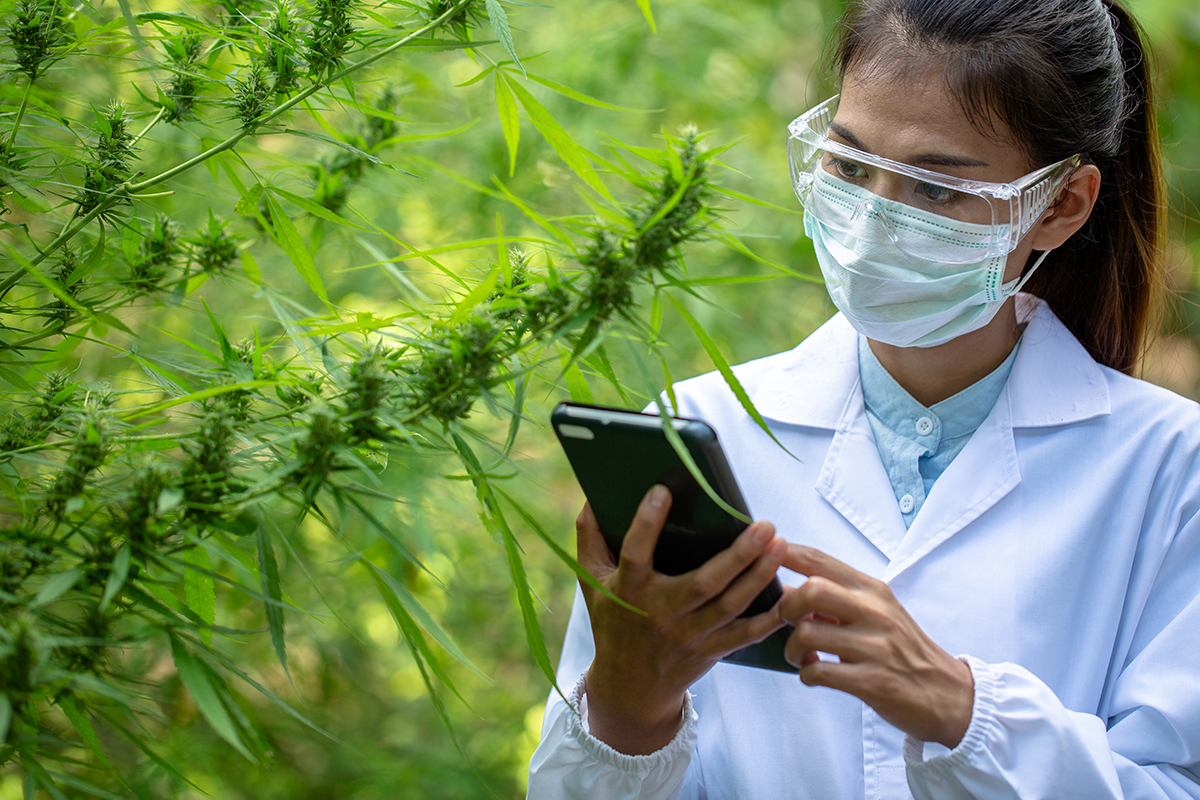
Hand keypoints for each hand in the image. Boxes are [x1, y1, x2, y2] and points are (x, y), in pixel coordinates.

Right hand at [578, 485, 787, 754]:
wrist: (629, 687)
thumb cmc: (613, 621)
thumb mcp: (591, 583)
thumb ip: (589, 539)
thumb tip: (591, 496)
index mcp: (629, 590)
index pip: (636, 552)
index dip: (646, 522)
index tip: (663, 490)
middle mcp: (662, 613)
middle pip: (703, 583)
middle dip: (737, 555)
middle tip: (763, 525)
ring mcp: (690, 634)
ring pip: (731, 605)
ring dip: (759, 576)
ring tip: (780, 544)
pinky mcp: (712, 650)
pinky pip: (746, 635)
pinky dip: (771, 618)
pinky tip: (793, 595)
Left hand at [779, 545, 973, 748]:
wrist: (945, 692)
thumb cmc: (903, 650)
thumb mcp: (876, 612)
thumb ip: (836, 598)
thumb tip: (787, 586)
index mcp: (871, 590)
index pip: (820, 561)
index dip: (784, 553)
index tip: (760, 552)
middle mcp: (874, 612)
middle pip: (812, 590)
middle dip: (786, 607)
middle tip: (788, 624)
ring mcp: (875, 647)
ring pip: (809, 633)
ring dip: (792, 648)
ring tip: (800, 656)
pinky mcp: (873, 681)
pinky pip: (819, 672)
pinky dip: (806, 674)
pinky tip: (814, 674)